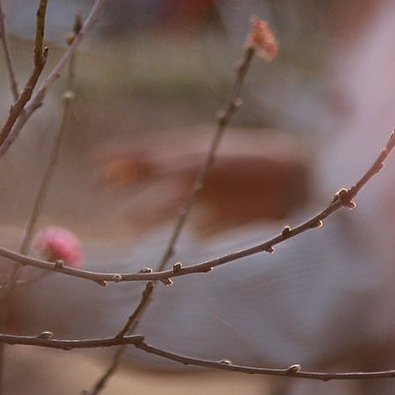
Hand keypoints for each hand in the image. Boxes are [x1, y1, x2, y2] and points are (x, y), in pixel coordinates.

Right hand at [100, 126, 310, 233]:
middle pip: (153, 182)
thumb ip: (173, 162)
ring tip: (128, 225)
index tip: (93, 163)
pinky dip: (189, 236)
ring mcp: (208, 198)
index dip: (120, 158)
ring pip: (169, 209)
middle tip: (99, 190)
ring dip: (149, 215)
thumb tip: (138, 164)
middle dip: (127, 186)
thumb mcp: (210, 157)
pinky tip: (183, 241)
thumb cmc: (256, 161)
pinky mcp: (224, 221)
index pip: (147, 155)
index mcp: (191, 154)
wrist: (300, 183)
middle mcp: (195, 175)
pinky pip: (198, 231)